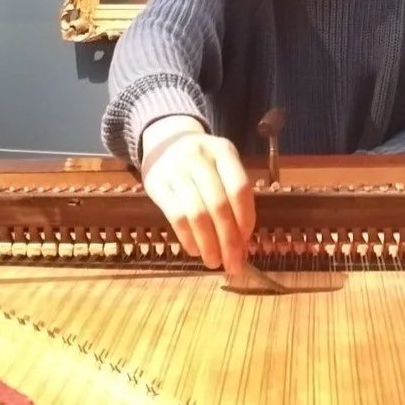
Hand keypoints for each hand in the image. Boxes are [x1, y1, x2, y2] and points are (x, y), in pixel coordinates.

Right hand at [140, 118, 255, 273]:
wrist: (165, 140)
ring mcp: (176, 170)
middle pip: (219, 206)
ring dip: (208, 244)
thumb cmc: (203, 161)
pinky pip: (176, 217)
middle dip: (229, 241)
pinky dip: (188, 239)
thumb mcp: (222, 165)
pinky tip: (196, 250)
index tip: (246, 243)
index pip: (240, 189)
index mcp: (223, 152)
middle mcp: (200, 158)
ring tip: (214, 262)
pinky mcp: (157, 185)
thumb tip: (242, 244)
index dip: (246, 219)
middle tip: (233, 264)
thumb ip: (233, 197)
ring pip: (197, 215)